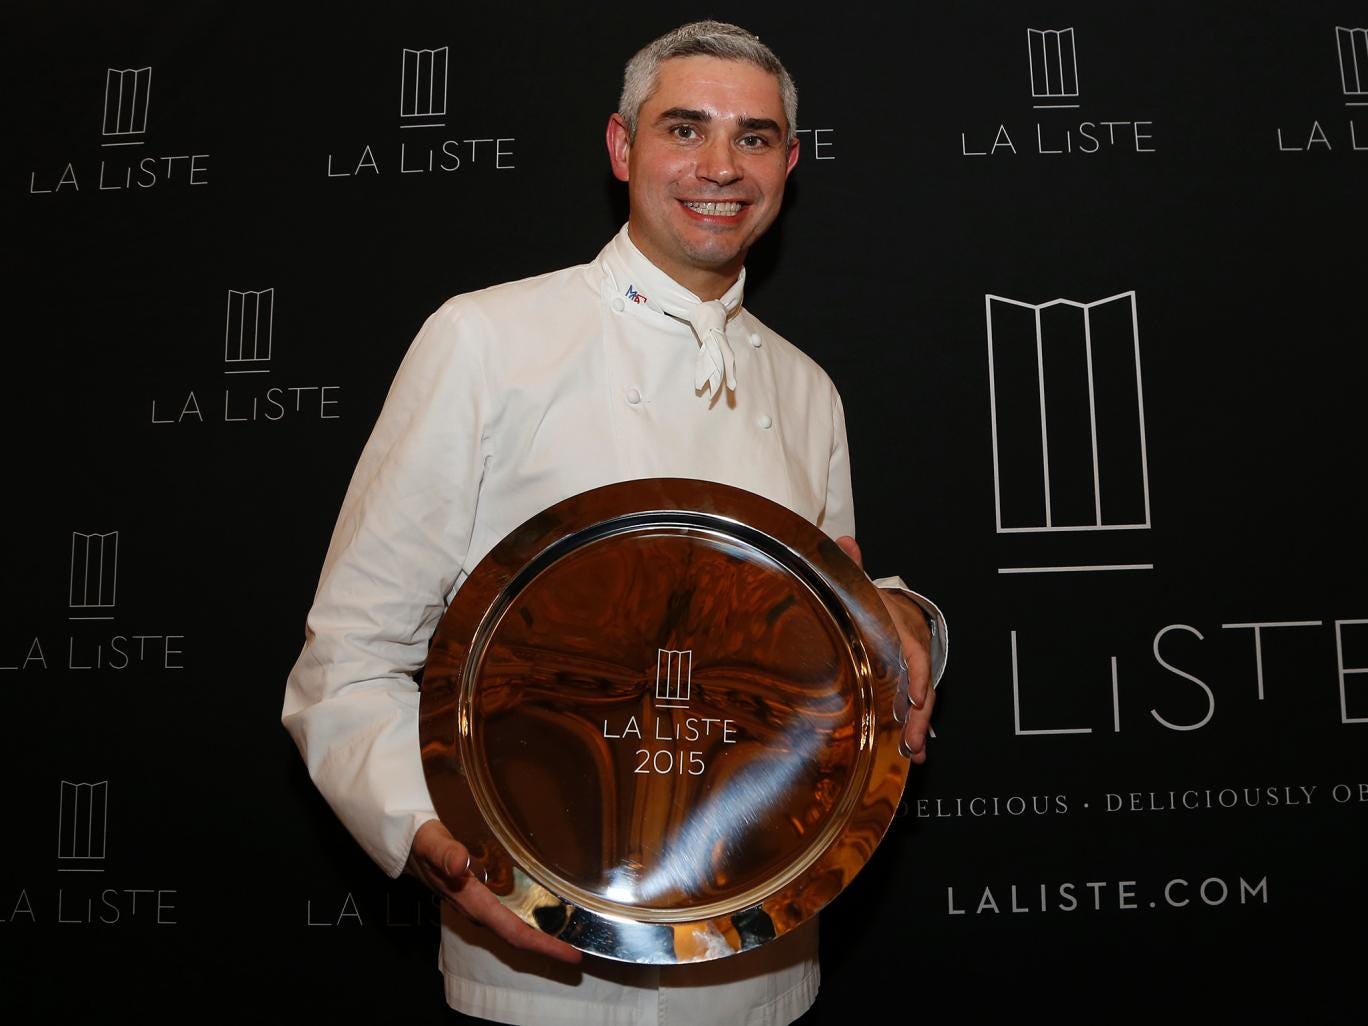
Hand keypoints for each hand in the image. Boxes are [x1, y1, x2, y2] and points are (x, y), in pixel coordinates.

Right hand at [405, 819, 582, 963]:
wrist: (407, 844)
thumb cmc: (423, 842)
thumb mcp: (432, 842)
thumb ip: (445, 852)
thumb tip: (460, 864)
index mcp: (473, 902)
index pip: (514, 931)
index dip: (544, 945)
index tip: (571, 955)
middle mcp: (480, 910)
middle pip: (520, 936)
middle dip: (550, 946)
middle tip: (581, 951)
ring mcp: (481, 905)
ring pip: (516, 927)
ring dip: (543, 935)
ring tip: (573, 935)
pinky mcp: (482, 896)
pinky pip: (511, 914)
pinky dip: (533, 919)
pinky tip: (549, 911)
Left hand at [836, 535, 934, 764]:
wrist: (898, 608)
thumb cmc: (876, 603)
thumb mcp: (864, 586)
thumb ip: (854, 569)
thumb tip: (844, 542)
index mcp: (904, 629)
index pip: (917, 654)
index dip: (917, 677)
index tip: (915, 699)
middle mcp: (914, 652)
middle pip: (924, 685)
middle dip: (920, 715)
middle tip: (913, 740)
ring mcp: (915, 672)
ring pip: (923, 702)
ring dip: (919, 728)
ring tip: (914, 754)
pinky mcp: (910, 687)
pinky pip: (916, 710)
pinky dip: (916, 731)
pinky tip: (913, 755)